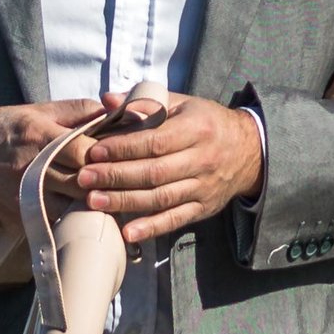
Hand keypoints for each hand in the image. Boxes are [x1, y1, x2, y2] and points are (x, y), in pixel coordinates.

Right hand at [0, 98, 106, 237]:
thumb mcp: (37, 111)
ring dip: (89, 204)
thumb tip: (117, 110)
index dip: (109, 156)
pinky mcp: (19, 220)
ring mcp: (24, 199)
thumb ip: (78, 111)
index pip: (86, 151)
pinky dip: (68, 218)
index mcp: (40, 137)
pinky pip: (54, 223)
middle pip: (84, 183)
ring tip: (102, 198)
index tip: (120, 156)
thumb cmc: (3, 131)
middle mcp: (32, 170)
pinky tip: (77, 211)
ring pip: (73, 208)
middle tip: (119, 181)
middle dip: (105, 183)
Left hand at [70, 90, 264, 238]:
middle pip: (154, 172)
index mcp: (196, 129)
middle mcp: (202, 160)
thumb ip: (144, 101)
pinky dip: (151, 228)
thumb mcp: (181, 104)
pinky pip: (175, 220)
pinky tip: (127, 233)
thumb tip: (107, 100)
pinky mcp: (203, 208)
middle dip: (115, 176)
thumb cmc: (206, 123)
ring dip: (125, 201)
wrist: (249, 151)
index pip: (154, 142)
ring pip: (161, 198)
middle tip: (83, 178)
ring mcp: (203, 187)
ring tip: (93, 201)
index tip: (93, 151)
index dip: (122, 148)